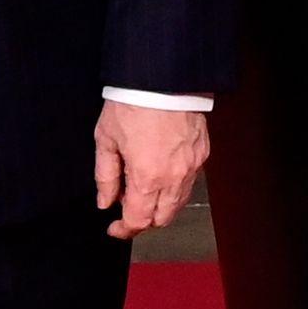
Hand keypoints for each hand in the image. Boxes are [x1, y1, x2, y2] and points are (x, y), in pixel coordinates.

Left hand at [95, 103, 210, 239]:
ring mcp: (192, 166)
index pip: (138, 221)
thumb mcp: (106, 140)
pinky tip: (161, 172)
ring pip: (178, 203)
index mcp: (147, 177)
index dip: (124, 230)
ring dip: (160, 205)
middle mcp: (174, 177)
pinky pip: (189, 182)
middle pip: (162, 218)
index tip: (114, 228)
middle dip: (144, 220)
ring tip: (143, 187)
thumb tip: (105, 201)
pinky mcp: (202, 154)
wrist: (164, 78)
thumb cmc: (132, 104)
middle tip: (127, 207)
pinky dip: (174, 186)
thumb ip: (105, 176)